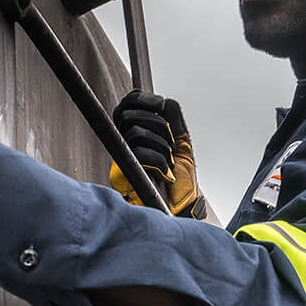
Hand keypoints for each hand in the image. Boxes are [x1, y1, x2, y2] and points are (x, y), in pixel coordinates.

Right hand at [109, 90, 208, 219]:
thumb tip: (162, 102)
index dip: (141, 99)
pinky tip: (166, 172)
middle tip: (170, 141)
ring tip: (169, 161)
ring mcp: (122, 159)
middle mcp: (125, 144)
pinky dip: (160, 160)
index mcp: (136, 132)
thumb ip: (173, 116)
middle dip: (157, 123)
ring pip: (135, 131)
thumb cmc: (180, 178)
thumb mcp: (181, 140)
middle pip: (127, 114)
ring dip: (161, 145)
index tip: (160, 104)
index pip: (127, 104)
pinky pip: (139, 152)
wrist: (183, 205)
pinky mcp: (123, 174)